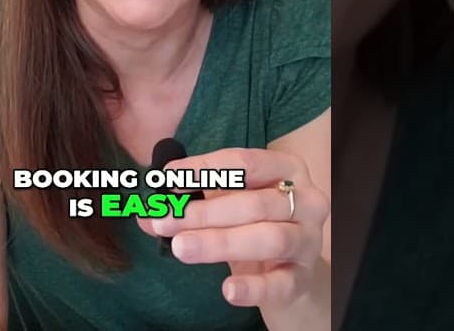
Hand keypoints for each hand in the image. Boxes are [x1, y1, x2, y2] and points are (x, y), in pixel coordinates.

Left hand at [135, 147, 328, 308]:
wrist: (292, 269)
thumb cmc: (255, 223)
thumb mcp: (226, 206)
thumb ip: (189, 204)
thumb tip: (145, 214)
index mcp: (287, 170)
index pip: (245, 162)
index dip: (204, 168)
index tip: (167, 178)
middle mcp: (306, 201)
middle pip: (254, 203)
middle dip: (204, 212)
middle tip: (164, 220)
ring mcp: (308, 240)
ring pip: (269, 238)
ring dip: (220, 243)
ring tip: (181, 248)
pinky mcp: (304, 278)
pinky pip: (282, 283)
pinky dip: (254, 287)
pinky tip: (228, 290)